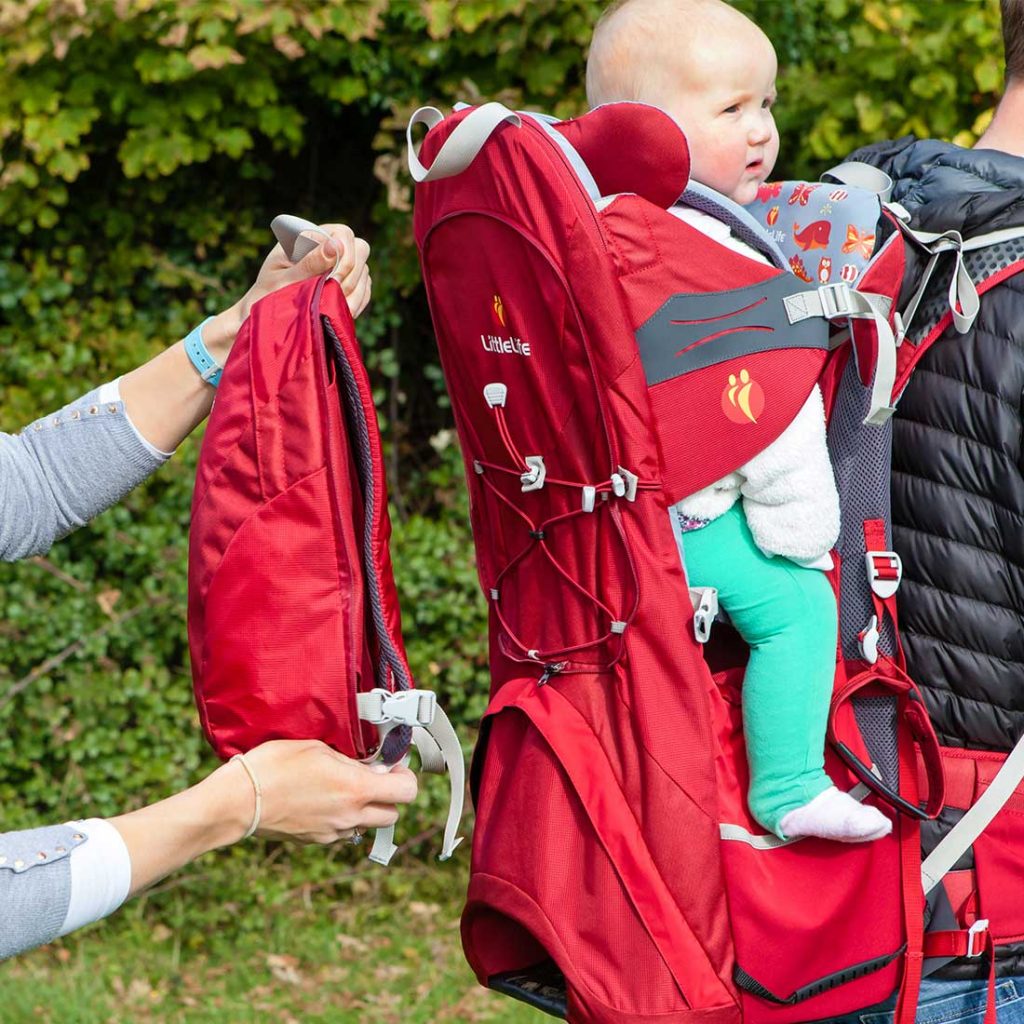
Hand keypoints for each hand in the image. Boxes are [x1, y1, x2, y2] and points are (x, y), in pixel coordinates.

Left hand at [204, 223, 371, 362]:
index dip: (344, 255)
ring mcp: (339, 268)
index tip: (333, 279)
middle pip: (360, 249)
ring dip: (354, 292)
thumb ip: (309, 263)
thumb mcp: (284, 280)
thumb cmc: (267, 297)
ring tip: (332, 308)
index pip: (343, 233)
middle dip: (351, 275)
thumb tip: (336, 245)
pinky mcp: (346, 287)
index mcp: (308, 237)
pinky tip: (340, 313)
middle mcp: (326, 249)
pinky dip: (357, 303)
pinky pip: (364, 291)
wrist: (264, 321)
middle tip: (333, 294)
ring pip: (364, 272)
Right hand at [234, 739, 417, 844]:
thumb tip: (371, 767)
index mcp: (356, 789)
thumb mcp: (317, 749)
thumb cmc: (274, 766)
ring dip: (367, 809)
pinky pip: (343, 831)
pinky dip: (343, 818)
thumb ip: (351, 760)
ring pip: (368, 825)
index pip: (407, 792)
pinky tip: (325, 800)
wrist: (238, 802)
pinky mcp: (316, 840)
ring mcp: (333, 832)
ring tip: (347, 788)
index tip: (393, 765)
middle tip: (374, 777)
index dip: (405, 777)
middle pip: (393, 815)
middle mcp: (350, 816)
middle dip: (389, 796)